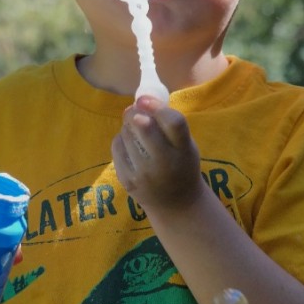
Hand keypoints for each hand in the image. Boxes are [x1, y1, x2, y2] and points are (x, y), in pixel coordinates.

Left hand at [111, 95, 203, 212]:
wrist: (176, 205)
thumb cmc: (181, 166)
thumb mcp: (186, 146)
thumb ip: (169, 125)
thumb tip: (140, 100)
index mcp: (184, 151)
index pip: (174, 123)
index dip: (157, 107)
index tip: (144, 99)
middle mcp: (165, 163)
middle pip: (144, 127)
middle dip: (135, 113)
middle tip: (136, 110)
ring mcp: (145, 174)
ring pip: (126, 134)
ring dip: (128, 127)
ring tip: (136, 132)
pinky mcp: (128, 181)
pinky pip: (117, 147)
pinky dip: (121, 140)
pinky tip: (130, 145)